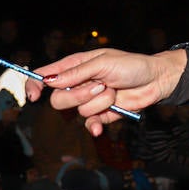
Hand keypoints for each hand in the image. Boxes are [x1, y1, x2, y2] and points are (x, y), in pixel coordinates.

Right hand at [26, 47, 187, 135]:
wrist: (155, 81)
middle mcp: (79, 84)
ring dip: (98, 102)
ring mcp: (89, 100)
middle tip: (100, 85)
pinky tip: (100, 127)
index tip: (33, 96)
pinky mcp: (101, 115)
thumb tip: (49, 80)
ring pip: (78, 111)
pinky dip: (95, 125)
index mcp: (75, 66)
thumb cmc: (131, 65)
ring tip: (113, 91)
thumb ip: (77, 72)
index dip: (34, 85)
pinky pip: (89, 124)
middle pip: (58, 99)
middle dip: (79, 95)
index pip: (45, 75)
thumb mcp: (103, 62)